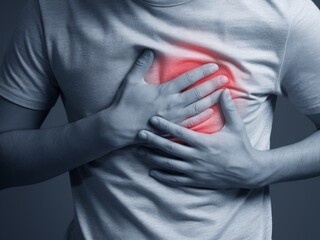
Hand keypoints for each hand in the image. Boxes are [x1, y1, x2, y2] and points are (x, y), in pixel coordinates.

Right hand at [101, 49, 227, 148]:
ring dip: (211, 100)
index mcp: (164, 91)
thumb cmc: (125, 104)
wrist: (120, 127)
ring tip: (222, 94)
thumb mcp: (131, 81)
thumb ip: (141, 65)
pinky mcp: (172, 127)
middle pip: (197, 93)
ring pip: (197, 107)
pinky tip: (210, 112)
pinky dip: (202, 117)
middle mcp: (172, 103)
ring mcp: (174, 117)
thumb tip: (148, 50)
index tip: (213, 66)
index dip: (202, 72)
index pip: (188, 79)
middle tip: (224, 79)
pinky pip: (191, 122)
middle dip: (212, 85)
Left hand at [137, 89, 269, 188]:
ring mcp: (195, 170)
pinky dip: (163, 176)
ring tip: (139, 151)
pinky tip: (152, 172)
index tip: (152, 119)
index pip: (180, 132)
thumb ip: (228, 108)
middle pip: (169, 148)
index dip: (165, 125)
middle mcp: (196, 157)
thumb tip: (224, 90)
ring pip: (169, 165)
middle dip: (153, 140)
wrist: (249, 171)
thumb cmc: (242, 147)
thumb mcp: (236, 127)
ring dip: (153, 158)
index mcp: (204, 142)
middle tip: (139, 134)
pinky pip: (176, 179)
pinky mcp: (196, 180)